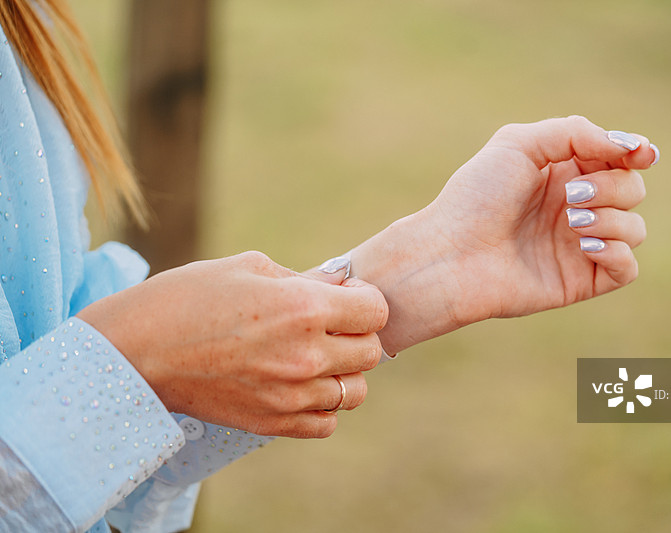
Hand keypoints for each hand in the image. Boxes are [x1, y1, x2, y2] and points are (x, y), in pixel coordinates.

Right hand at [77, 251, 387, 437]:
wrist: (136, 351)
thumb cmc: (187, 298)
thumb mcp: (249, 267)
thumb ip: (303, 279)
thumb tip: (338, 286)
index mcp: (304, 308)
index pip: (375, 311)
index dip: (365, 300)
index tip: (347, 298)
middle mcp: (306, 355)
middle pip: (371, 352)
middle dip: (358, 334)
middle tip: (331, 325)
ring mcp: (291, 395)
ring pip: (355, 391)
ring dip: (344, 372)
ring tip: (316, 357)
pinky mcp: (272, 423)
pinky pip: (326, 423)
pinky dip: (323, 406)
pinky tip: (301, 386)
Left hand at [351, 116, 655, 352]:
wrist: (452, 254)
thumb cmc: (477, 196)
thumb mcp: (519, 143)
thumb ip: (576, 133)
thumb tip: (631, 148)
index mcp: (565, 171)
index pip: (619, 157)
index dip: (636, 153)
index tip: (640, 154)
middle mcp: (578, 207)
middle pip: (632, 189)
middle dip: (611, 186)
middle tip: (571, 195)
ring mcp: (581, 245)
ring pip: (635, 228)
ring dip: (612, 218)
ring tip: (571, 220)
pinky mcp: (582, 280)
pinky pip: (628, 268)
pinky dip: (617, 252)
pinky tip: (586, 245)